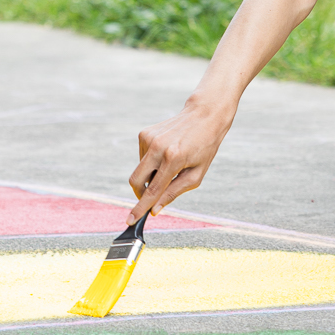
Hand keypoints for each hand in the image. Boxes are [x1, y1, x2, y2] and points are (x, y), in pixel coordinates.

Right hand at [128, 100, 232, 222]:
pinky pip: (142, 158)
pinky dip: (151, 163)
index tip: (130, 219)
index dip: (141, 207)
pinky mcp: (144, 133)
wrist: (204, 115)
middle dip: (140, 194)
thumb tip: (155, 209)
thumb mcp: (196, 174)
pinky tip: (166, 154)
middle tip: (151, 198)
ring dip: (150, 175)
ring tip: (171, 166)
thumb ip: (174, 192)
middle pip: (136, 180)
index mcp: (173, 158)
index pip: (153, 189)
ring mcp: (148, 138)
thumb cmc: (205, 147)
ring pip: (139, 170)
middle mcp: (157, 147)